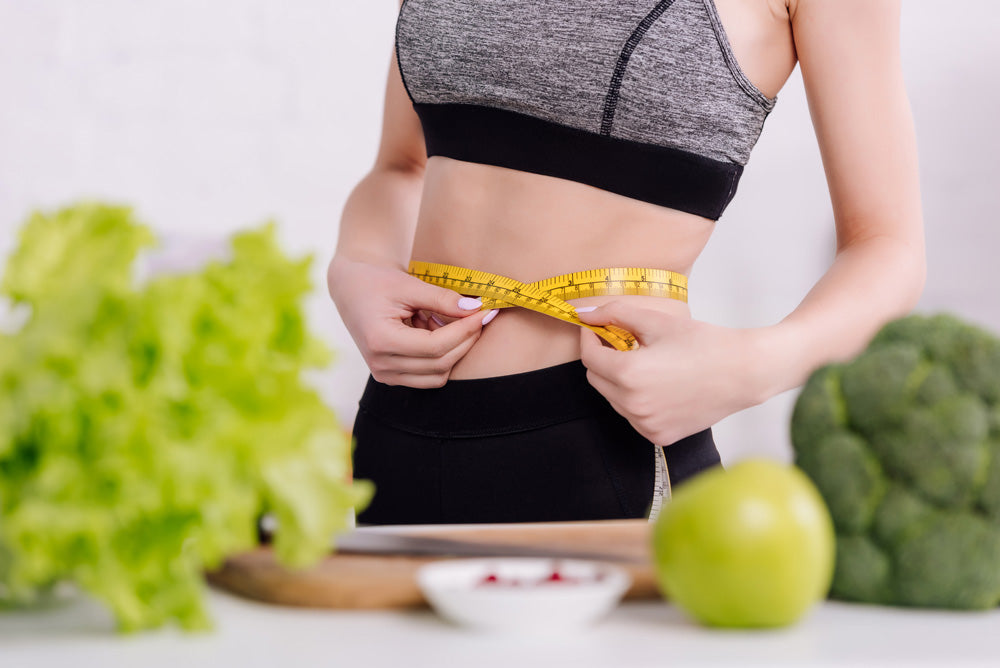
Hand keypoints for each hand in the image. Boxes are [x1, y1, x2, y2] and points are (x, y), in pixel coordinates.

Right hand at [327, 257, 498, 387]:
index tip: (484, 312)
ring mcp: (385, 374)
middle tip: (480, 316)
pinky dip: (443, 357)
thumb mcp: (409, 285)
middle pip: (440, 363)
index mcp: (380, 340)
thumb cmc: (376, 281)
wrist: (352, 289)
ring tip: (448, 321)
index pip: (435, 346)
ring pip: (438, 375)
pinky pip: (429, 376)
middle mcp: (381, 364)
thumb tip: (475, 310)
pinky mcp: (392, 376)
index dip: (465, 331)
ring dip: (455, 350)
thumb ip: (442, 299)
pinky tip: (438, 332)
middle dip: (466, 340)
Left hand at [577, 302, 764, 445]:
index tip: (596, 327)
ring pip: (613, 399)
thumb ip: (615, 313)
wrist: (743, 373)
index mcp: (629, 374)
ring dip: (619, 381)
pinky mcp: (658, 435)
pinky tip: (659, 385)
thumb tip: (584, 312)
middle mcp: (633, 404)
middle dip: (603, 358)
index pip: (589, 356)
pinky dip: (636, 400)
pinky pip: (632, 416)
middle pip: (596, 379)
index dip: (589, 338)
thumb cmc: (703, 343)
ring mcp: (645, 424)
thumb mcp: (657, 320)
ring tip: (648, 364)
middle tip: (624, 342)